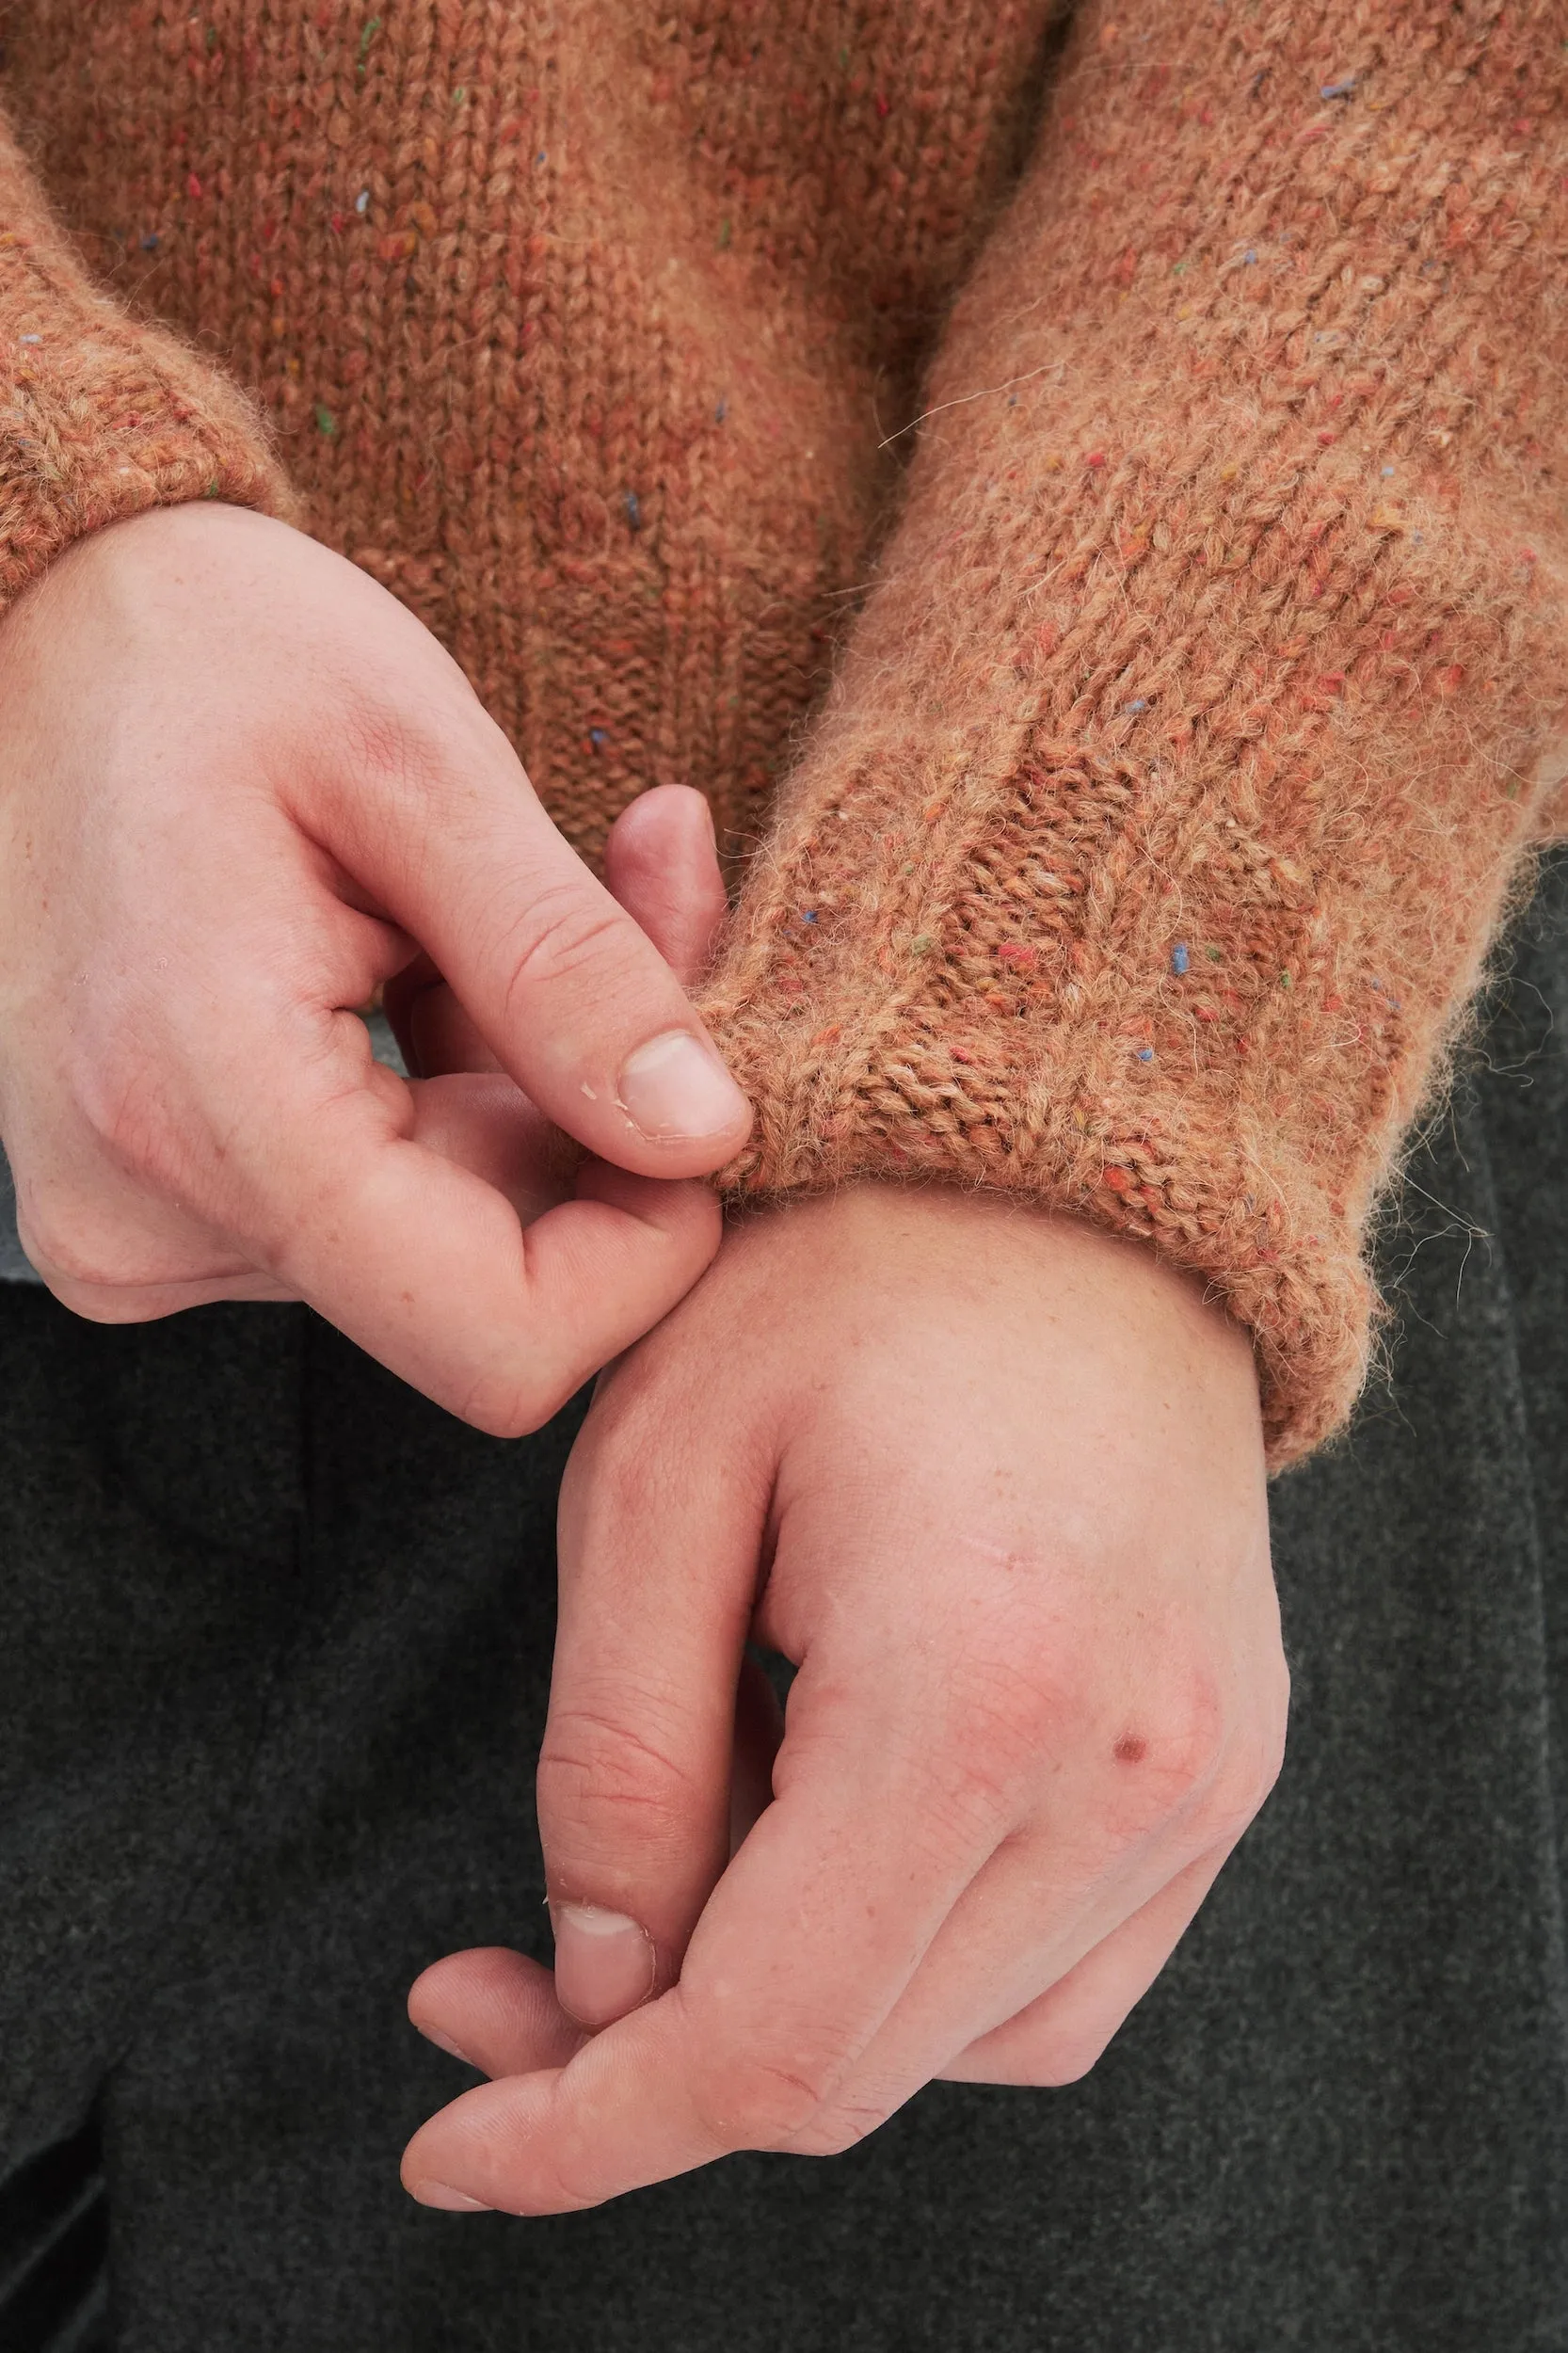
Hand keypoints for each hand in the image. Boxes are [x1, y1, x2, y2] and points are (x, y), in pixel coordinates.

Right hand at [0, 504, 750, 1429]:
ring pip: (436, 1242)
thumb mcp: (418, 762)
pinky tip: (416, 955)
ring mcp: (138, 1221)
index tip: (694, 1099)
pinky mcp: (153, 1202)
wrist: (29, 623)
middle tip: (622, 906)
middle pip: (482, 1283)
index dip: (644, 1252)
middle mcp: (147, 1212)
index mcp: (204, 1104)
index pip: (495, 1339)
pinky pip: (370, 1207)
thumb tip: (706, 1135)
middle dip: (590, 1122)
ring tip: (477, 911)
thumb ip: (567, 967)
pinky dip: (441, 1094)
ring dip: (514, 1091)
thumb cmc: (205, 648)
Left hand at [401, 1185, 1283, 2209]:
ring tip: (672, 1873)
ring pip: (950, 2049)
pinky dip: (910, 1981)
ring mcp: (1204, 1786)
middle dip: (646, 2072)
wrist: (1079, 1181)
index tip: (454, 2143)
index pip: (768, 2042)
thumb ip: (613, 1756)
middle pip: (852, 2069)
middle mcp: (1134, 1774)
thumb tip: (599, 1984)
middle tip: (497, 1985)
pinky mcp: (1223, 1775)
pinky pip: (1054, 1986)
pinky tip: (824, 1861)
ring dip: (780, 2017)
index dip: (586, 2129)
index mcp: (980, 1690)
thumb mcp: (655, 1473)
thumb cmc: (851, 1281)